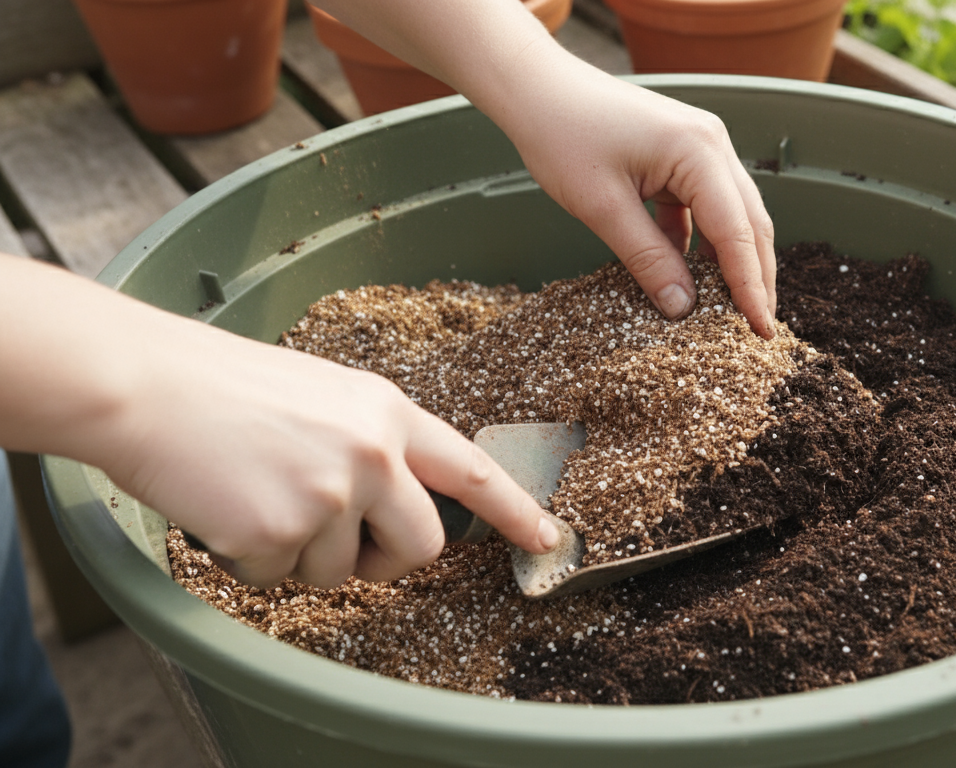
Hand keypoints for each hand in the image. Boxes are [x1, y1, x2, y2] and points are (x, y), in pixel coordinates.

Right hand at [0, 256, 557, 589]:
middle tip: (339, 543)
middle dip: (387, 562)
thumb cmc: (223, 387)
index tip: (549, 538)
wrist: (144, 384)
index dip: (516, 510)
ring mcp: (330, 493)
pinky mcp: (280, 531)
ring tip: (256, 495)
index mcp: (388, 413)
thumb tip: (396, 505)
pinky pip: (280, 578)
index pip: (471, 470)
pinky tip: (225, 508)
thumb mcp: (323, 396)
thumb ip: (372, 445)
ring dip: (301, 555)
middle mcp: (373, 452)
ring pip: (342, 572)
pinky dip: (250, 560)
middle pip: (421, 545)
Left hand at [309, 0, 777, 336]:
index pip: (737, 231)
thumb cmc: (562, 135)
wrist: (536, 89)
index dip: (751, 285)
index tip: (761, 329)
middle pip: (748, 222)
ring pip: (731, 215)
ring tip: (732, 309)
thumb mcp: (602, 207)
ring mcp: (699, 147)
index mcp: (698, 151)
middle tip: (761, 329)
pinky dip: (701, 242)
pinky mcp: (681, 156)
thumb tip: (681, 307)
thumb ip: (647, 258)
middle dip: (756, 277)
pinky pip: (703, 207)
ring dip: (732, 261)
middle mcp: (711, 144)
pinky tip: (691, 275)